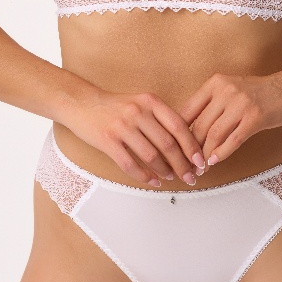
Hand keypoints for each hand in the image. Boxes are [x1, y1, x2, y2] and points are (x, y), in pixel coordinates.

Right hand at [65, 90, 206, 186]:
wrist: (81, 103)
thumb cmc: (114, 106)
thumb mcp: (141, 102)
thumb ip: (160, 118)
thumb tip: (184, 143)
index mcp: (150, 101)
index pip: (179, 126)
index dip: (192, 146)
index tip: (200, 161)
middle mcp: (138, 112)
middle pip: (168, 144)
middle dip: (182, 164)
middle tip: (190, 176)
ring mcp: (122, 126)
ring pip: (151, 156)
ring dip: (165, 171)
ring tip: (171, 178)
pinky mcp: (108, 141)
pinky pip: (130, 164)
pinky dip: (144, 176)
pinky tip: (152, 181)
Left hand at [179, 73, 281, 167]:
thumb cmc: (259, 93)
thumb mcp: (231, 90)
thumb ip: (211, 106)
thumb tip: (188, 131)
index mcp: (215, 83)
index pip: (187, 110)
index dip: (179, 133)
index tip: (175, 149)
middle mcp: (225, 90)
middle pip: (199, 125)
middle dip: (190, 149)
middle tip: (186, 164)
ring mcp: (241, 103)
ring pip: (213, 135)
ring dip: (205, 155)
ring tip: (200, 167)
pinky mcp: (255, 117)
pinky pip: (233, 140)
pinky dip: (222, 153)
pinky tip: (215, 162)